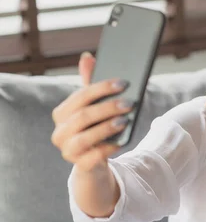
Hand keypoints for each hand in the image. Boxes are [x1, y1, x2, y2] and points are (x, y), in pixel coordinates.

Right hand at [50, 52, 133, 171]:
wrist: (95, 162)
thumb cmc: (95, 128)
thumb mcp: (94, 107)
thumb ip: (90, 84)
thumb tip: (87, 56)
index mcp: (61, 114)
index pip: (80, 97)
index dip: (101, 88)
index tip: (123, 83)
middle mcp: (60, 132)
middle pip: (83, 116)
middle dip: (107, 108)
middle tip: (129, 103)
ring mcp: (68, 150)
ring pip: (85, 137)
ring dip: (106, 127)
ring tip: (125, 121)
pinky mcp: (80, 165)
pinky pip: (94, 156)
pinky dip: (108, 148)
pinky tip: (121, 141)